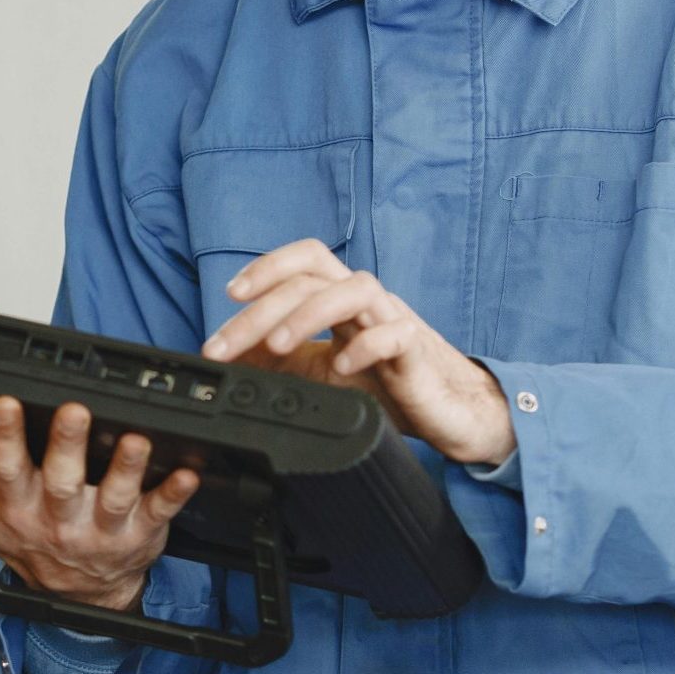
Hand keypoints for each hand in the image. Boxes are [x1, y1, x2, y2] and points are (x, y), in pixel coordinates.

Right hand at [0, 397, 198, 612]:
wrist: (78, 597)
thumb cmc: (27, 540)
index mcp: (16, 506)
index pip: (5, 466)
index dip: (4, 435)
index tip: (6, 402)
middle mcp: (57, 518)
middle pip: (61, 479)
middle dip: (65, 443)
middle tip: (73, 409)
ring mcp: (101, 528)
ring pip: (113, 495)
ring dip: (125, 466)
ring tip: (135, 438)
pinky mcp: (140, 533)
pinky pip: (160, 512)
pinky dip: (174, 493)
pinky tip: (187, 472)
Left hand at [200, 239, 515, 466]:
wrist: (449, 413)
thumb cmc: (387, 386)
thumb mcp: (319, 373)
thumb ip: (280, 361)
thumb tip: (230, 357)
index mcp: (342, 300)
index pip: (305, 260)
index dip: (267, 267)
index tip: (229, 295)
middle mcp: (366, 301)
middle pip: (313, 279)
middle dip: (262, 309)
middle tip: (224, 345)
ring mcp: (393, 320)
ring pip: (354, 290)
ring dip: (307, 315)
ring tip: (277, 346)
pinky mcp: (417, 351)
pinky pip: (394, 334)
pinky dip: (365, 346)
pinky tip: (342, 367)